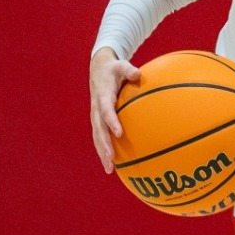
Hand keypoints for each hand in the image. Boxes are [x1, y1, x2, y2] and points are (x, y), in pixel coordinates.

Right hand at [90, 46, 140, 172]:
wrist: (98, 69)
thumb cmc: (114, 69)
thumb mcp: (121, 65)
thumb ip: (129, 70)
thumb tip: (138, 74)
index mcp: (103, 96)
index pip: (106, 111)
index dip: (111, 122)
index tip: (119, 133)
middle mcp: (97, 108)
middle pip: (99, 129)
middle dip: (104, 145)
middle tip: (111, 159)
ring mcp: (96, 115)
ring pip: (97, 136)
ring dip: (102, 152)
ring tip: (109, 169)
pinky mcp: (98, 120)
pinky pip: (100, 136)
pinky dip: (104, 150)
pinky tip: (112, 164)